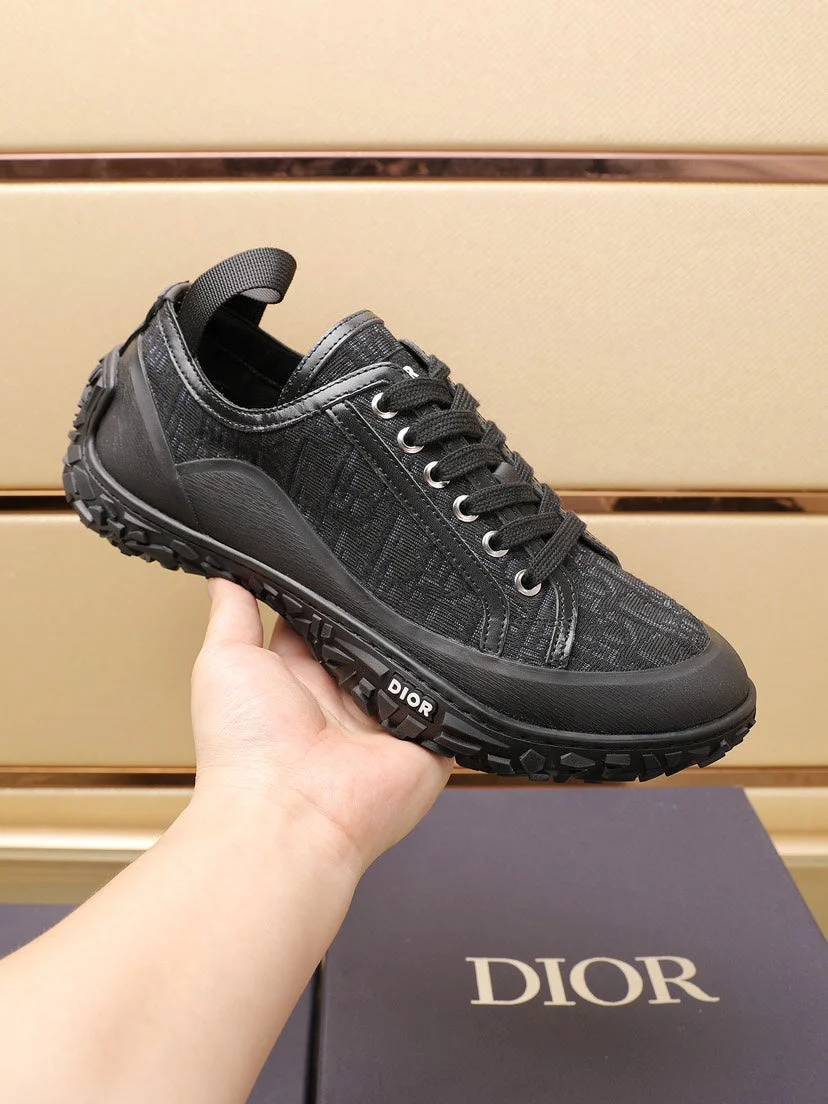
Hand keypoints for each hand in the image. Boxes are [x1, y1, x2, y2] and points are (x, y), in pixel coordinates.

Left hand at [191, 580, 451, 874]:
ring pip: (416, 661)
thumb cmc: (246, 752)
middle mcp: (344, 696)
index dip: (332, 591)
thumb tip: (225, 571)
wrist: (289, 814)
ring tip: (418, 614)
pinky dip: (454, 683)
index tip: (344, 555)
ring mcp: (387, 719)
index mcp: (299, 676)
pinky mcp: (426, 740)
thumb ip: (233, 612)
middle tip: (388, 579)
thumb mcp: (225, 660)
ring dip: (416, 643)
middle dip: (379, 613)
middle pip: (374, 636)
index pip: (324, 619)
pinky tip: (449, 658)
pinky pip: (454, 702)